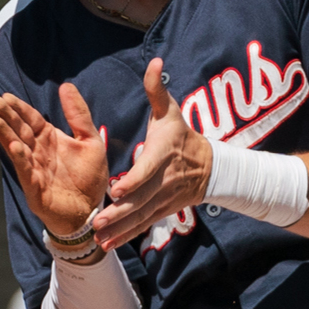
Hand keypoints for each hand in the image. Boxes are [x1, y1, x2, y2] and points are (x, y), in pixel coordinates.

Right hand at [0, 82, 108, 238]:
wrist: (90, 210)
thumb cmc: (89, 178)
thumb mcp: (90, 141)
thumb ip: (78, 115)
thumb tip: (66, 86)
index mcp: (49, 138)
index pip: (31, 119)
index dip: (19, 108)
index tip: (7, 96)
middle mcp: (38, 151)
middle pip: (20, 130)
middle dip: (8, 116)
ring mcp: (34, 168)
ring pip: (17, 148)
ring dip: (6, 134)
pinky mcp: (34, 187)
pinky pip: (26, 170)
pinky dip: (20, 158)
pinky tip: (15, 146)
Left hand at [91, 60, 212, 250]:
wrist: (210, 167)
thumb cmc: (182, 136)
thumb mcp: (172, 111)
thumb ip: (157, 90)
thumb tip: (154, 62)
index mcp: (161, 155)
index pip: (147, 171)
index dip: (133, 181)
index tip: (117, 190)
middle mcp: (162, 182)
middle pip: (140, 201)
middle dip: (119, 214)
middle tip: (98, 223)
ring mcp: (161, 200)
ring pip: (139, 217)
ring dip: (119, 230)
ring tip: (99, 239)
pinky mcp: (160, 211)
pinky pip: (142, 226)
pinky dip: (126, 237)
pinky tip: (108, 246)